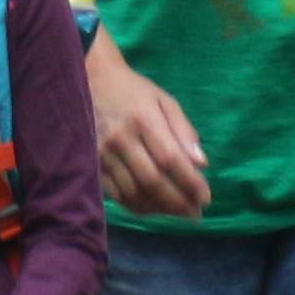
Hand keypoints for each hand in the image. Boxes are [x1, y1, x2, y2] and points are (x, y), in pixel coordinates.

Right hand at [92, 39, 213, 217]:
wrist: (89, 81)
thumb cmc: (133, 91)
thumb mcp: (164, 101)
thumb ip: (184, 131)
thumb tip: (202, 165)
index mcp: (143, 119)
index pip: (170, 159)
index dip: (190, 182)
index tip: (206, 199)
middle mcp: (121, 138)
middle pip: (151, 180)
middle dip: (177, 201)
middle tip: (195, 213)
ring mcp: (103, 153)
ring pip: (133, 192)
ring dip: (159, 208)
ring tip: (177, 212)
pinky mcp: (92, 164)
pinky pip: (116, 194)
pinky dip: (137, 206)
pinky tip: (153, 208)